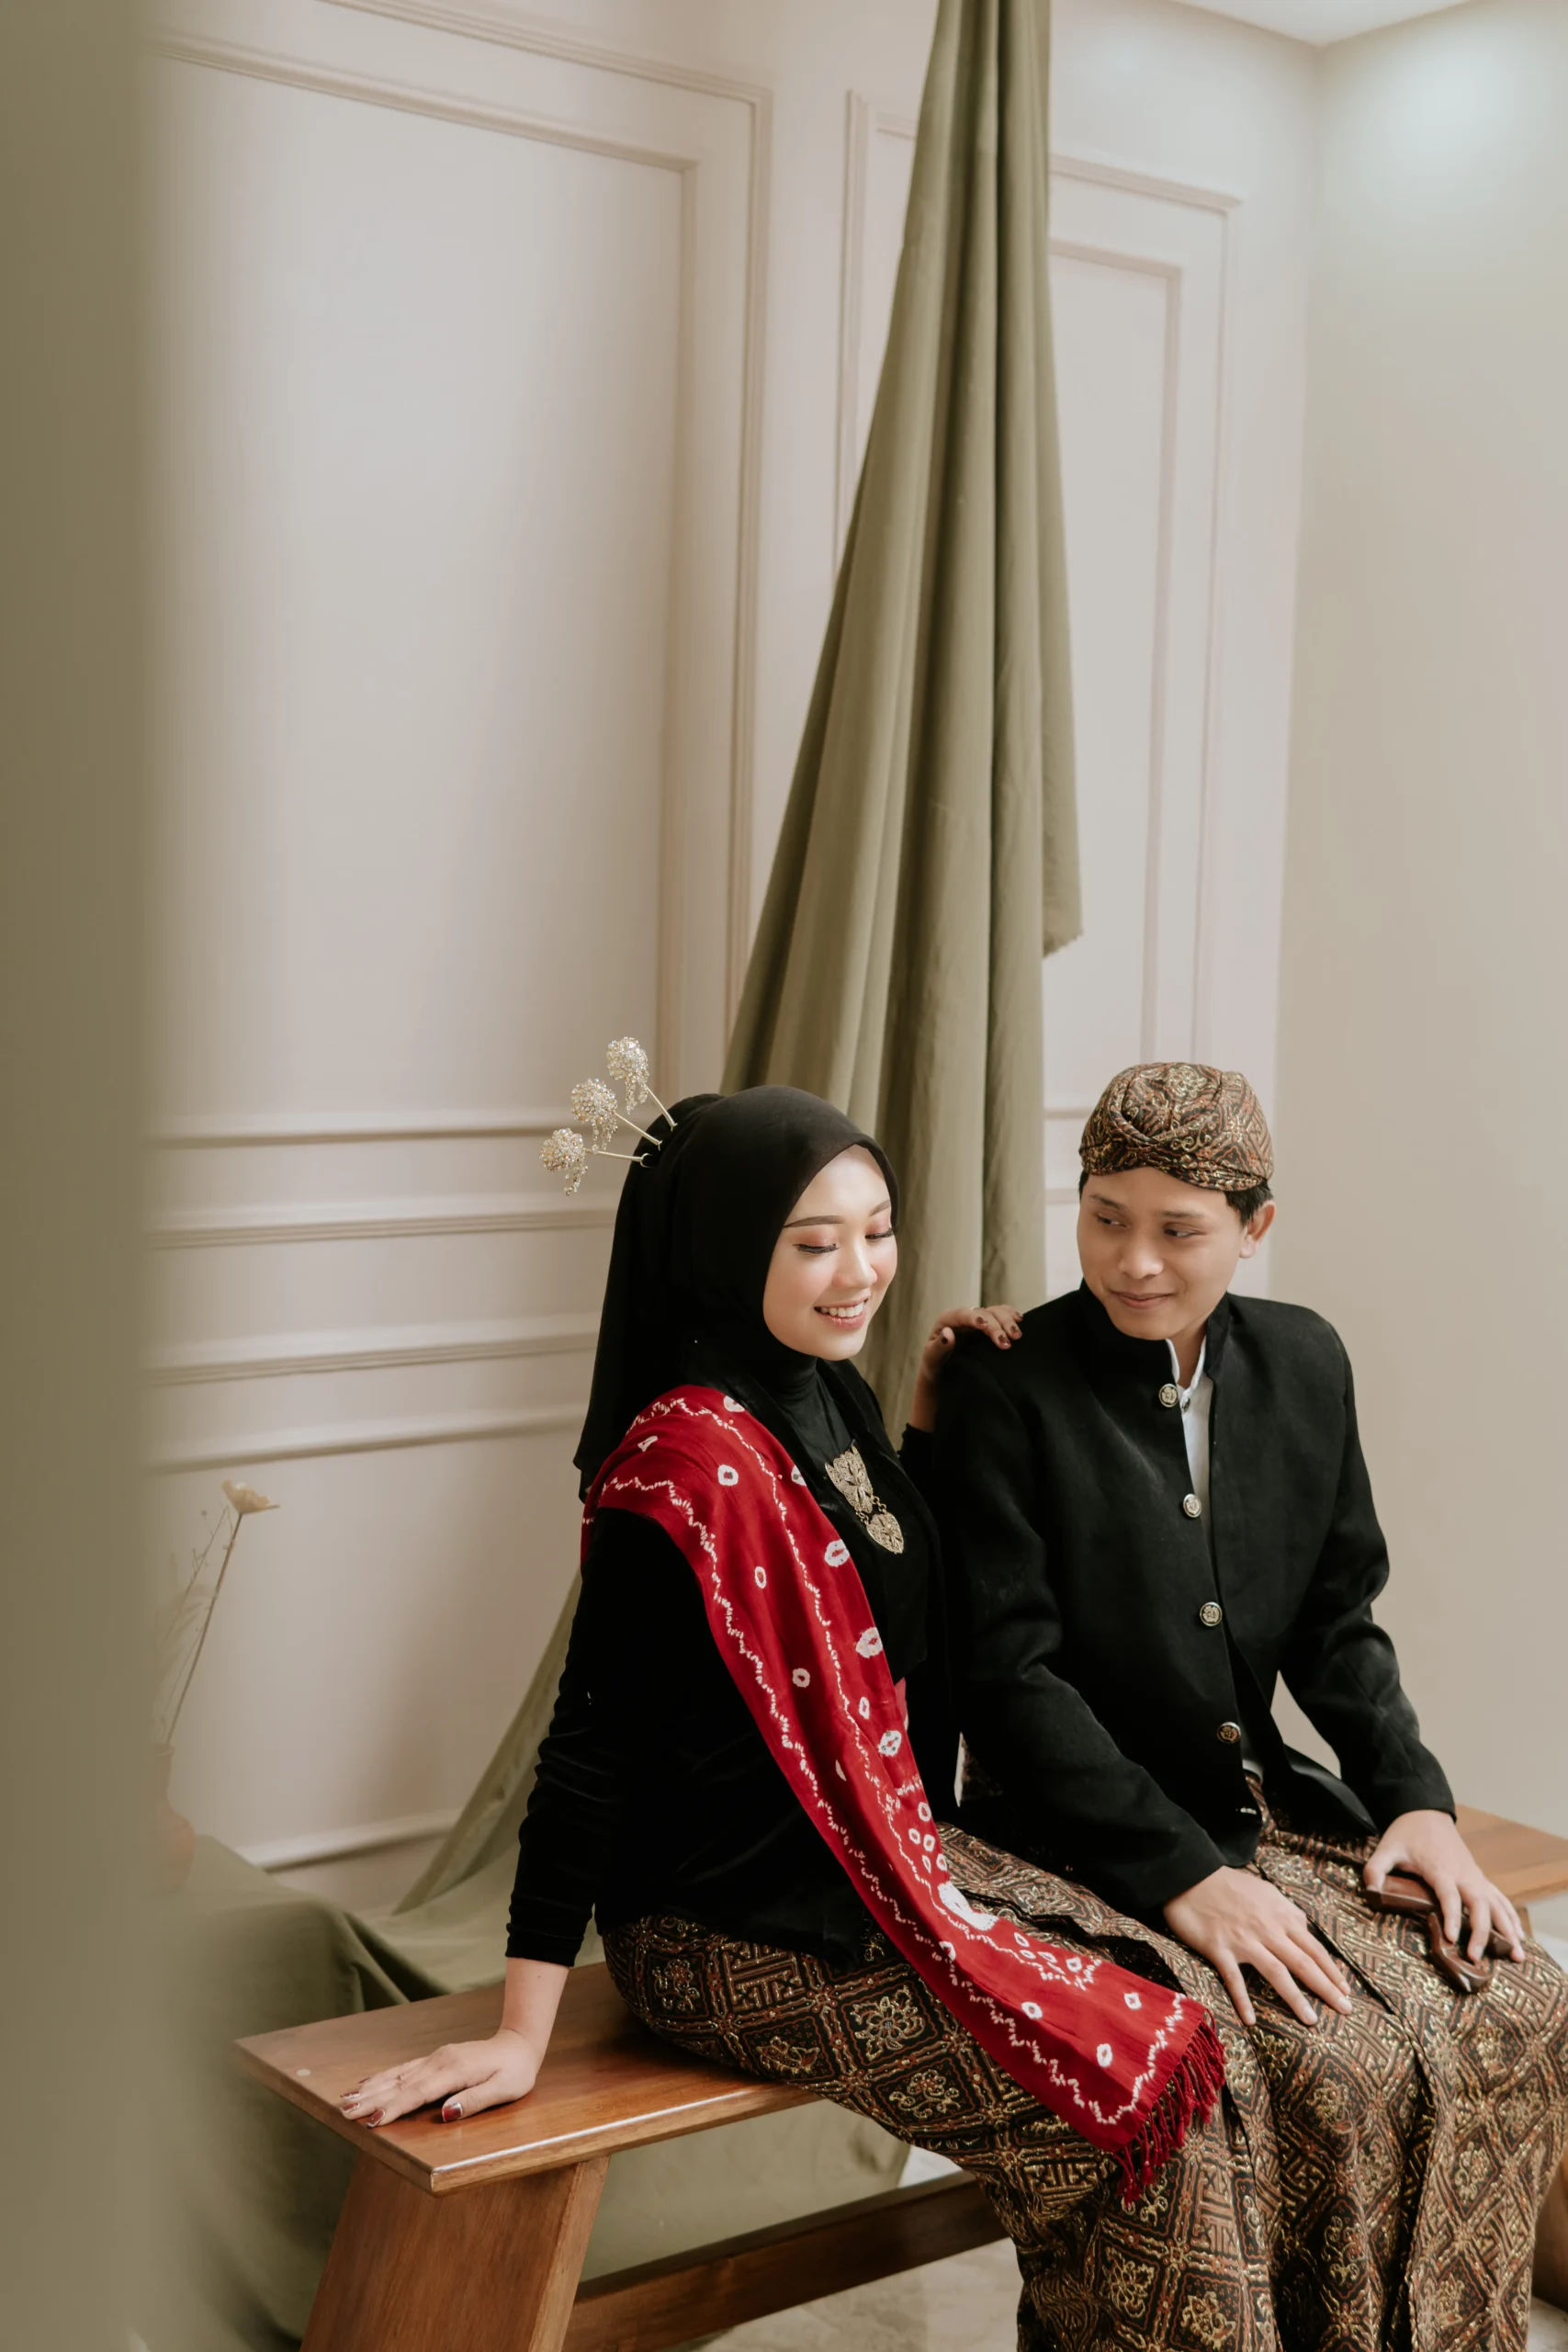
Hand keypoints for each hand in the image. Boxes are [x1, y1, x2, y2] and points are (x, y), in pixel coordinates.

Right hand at [339, 2027, 542, 2128]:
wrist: (519, 2043)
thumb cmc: (515, 2071)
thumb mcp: (504, 2090)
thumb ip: (474, 2100)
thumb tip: (444, 2113)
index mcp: (454, 2071)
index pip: (417, 2094)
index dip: (393, 2108)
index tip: (371, 2121)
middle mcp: (440, 2062)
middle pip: (400, 2083)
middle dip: (371, 2099)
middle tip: (344, 2111)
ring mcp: (436, 2058)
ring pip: (397, 2075)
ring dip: (371, 2088)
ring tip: (346, 2098)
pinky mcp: (436, 2058)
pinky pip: (404, 2068)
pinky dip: (383, 2076)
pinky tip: (367, 2082)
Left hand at [908, 1303, 1022, 1430]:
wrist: (943, 1374)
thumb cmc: (935, 1366)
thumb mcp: (931, 1360)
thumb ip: (938, 1347)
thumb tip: (948, 1333)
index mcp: (947, 1320)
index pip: (963, 1314)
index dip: (975, 1318)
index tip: (985, 1326)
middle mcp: (964, 1317)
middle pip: (984, 1313)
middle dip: (997, 1325)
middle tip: (1008, 1343)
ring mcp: (977, 1320)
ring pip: (995, 1311)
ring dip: (1008, 1321)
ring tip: (1017, 1336)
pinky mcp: (988, 1326)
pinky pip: (1002, 1314)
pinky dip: (1011, 1316)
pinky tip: (1020, 1322)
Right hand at [1164, 1865, 1353, 2028]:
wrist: (1191, 1876)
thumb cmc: (1229, 1884)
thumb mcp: (1265, 1890)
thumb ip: (1286, 1910)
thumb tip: (1304, 1927)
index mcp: (1280, 1915)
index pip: (1314, 1947)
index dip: (1332, 1971)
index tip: (1346, 1990)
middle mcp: (1267, 1929)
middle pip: (1303, 1963)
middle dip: (1327, 1988)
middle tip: (1345, 2010)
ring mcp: (1244, 1940)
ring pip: (1276, 1973)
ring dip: (1295, 1999)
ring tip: (1311, 2020)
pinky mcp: (1219, 1948)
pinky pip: (1234, 1979)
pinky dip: (1243, 2000)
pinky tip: (1251, 2021)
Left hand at [1365, 1809, 1524, 1962]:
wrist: (1426, 1813)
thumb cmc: (1405, 1834)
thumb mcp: (1386, 1848)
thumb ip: (1376, 1869)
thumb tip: (1370, 1892)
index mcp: (1440, 1868)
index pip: (1449, 1895)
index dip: (1452, 1916)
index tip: (1453, 1939)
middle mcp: (1463, 1874)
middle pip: (1479, 1904)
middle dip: (1481, 1931)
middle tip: (1476, 1957)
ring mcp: (1475, 1876)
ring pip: (1496, 1904)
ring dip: (1508, 1929)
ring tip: (1518, 1956)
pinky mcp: (1480, 1877)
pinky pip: (1500, 1899)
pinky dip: (1511, 1917)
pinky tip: (1520, 1937)